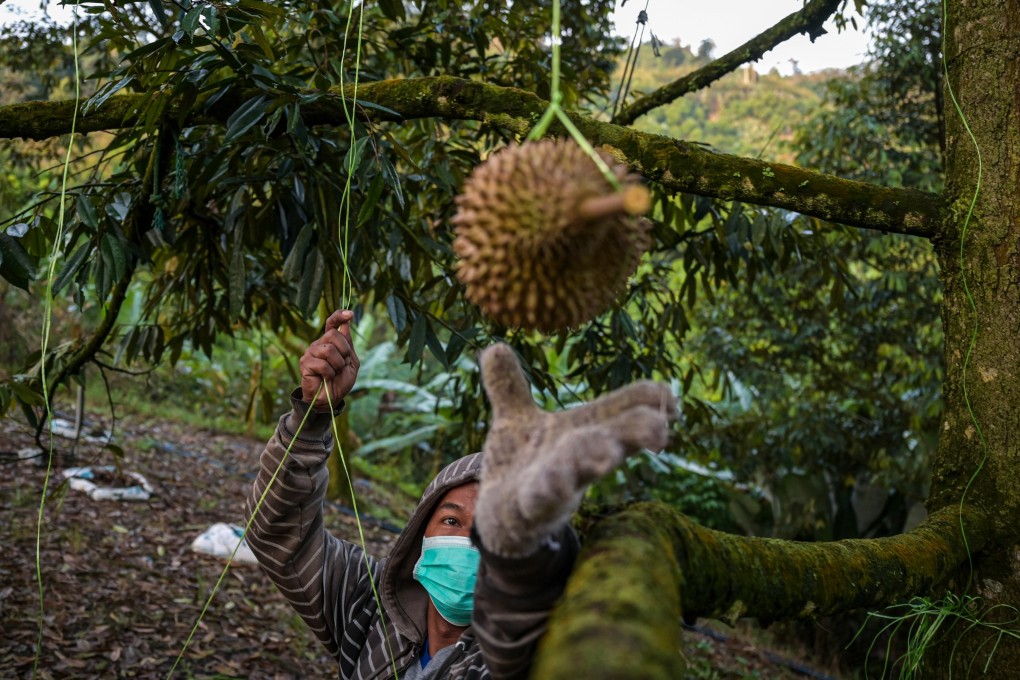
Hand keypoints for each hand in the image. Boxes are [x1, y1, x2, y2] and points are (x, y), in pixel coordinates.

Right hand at [299, 309, 359, 410]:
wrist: (331, 399)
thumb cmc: (340, 381)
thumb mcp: (351, 362)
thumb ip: (348, 345)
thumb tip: (346, 324)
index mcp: (330, 342)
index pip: (332, 323)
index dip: (339, 316)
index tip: (350, 314)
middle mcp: (319, 344)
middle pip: (334, 334)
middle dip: (344, 351)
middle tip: (342, 364)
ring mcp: (310, 352)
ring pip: (329, 349)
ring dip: (337, 364)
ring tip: (333, 373)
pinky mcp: (305, 363)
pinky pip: (323, 363)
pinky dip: (329, 373)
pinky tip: (326, 378)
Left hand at [474, 343, 675, 556]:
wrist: (500, 517)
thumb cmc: (523, 463)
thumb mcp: (514, 420)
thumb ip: (508, 387)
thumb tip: (495, 346)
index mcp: (582, 429)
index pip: (624, 409)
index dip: (650, 400)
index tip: (671, 400)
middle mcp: (579, 455)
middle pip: (616, 439)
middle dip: (637, 432)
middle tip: (660, 428)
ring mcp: (559, 481)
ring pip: (583, 468)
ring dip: (596, 457)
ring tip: (608, 453)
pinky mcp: (533, 505)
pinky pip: (545, 497)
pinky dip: (551, 489)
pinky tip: (556, 485)